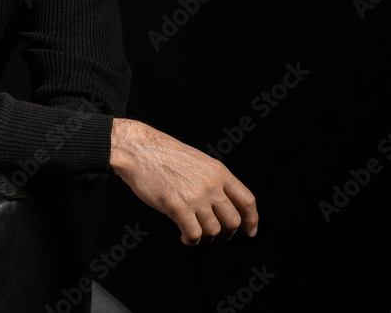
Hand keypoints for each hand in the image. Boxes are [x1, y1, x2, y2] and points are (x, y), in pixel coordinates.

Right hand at [109, 118, 257, 244]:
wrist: (138, 150)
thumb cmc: (163, 154)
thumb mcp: (198, 160)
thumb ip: (213, 179)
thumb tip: (221, 204)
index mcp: (219, 171)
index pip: (247, 200)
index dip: (252, 220)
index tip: (249, 231)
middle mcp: (211, 185)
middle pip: (234, 220)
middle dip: (227, 234)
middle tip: (216, 236)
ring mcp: (195, 196)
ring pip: (214, 231)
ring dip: (207, 238)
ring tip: (196, 235)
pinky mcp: (177, 206)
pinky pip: (194, 234)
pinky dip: (191, 241)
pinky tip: (185, 237)